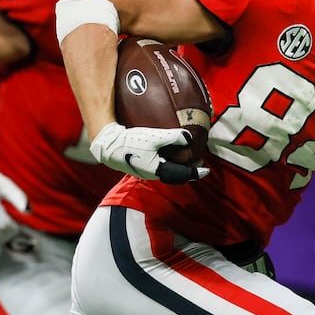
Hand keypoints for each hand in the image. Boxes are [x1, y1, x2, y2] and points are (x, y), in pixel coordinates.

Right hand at [89, 122, 207, 183]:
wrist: (108, 147)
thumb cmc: (131, 142)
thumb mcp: (154, 137)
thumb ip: (173, 137)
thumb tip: (189, 138)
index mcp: (159, 170)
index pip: (183, 174)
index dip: (196, 172)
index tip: (206, 169)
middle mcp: (154, 174)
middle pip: (176, 177)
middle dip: (188, 172)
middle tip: (198, 166)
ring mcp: (146, 172)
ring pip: (168, 173)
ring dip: (179, 169)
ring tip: (185, 160)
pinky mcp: (141, 167)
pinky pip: (160, 168)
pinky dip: (169, 164)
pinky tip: (168, 154)